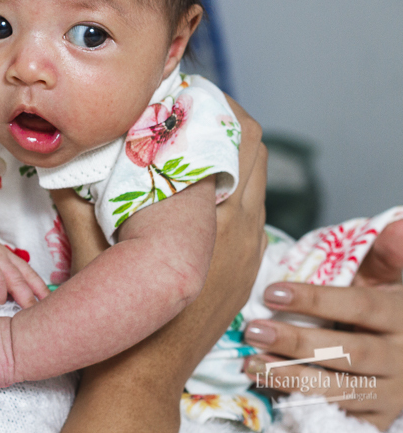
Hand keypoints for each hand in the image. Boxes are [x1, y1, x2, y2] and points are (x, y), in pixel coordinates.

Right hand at [58, 96, 266, 432]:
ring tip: (185, 141)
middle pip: (254, 150)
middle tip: (185, 107)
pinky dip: (228, 187)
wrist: (143, 376)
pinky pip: (250, 211)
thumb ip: (78, 201)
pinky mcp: (246, 269)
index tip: (184, 90)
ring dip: (226, 153)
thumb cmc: (117, 317)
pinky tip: (191, 188)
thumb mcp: (90, 251)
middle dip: (223, 121)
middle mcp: (243, 230)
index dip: (213, 106)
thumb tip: (61, 162)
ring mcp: (250, 251)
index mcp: (211, 219)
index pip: (234, 140)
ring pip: (255, 181)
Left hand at [244, 221, 402, 430]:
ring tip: (250, 363)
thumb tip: (400, 225)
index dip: (317, 299)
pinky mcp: (377, 419)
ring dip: (291, 377)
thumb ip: (385, 253)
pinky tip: (270, 391)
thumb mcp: (386, 278)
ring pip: (341, 389)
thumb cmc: (381, 308)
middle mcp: (401, 359)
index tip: (272, 291)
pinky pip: (339, 416)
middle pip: (348, 352)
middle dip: (297, 342)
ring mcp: (391, 393)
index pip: (360, 307)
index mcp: (400, 316)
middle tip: (253, 331)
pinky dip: (303, 405)